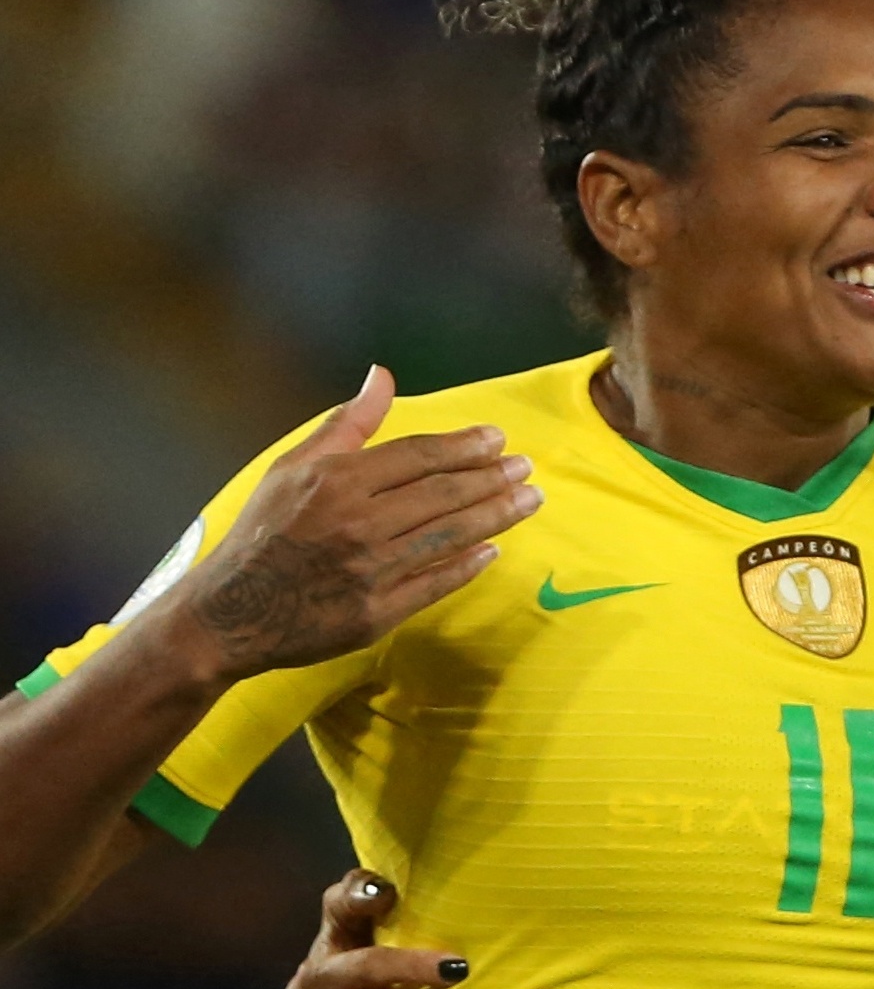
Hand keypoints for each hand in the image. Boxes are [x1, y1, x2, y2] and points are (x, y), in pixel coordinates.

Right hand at [172, 366, 541, 680]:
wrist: (231, 611)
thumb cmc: (263, 532)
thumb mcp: (293, 467)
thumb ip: (347, 423)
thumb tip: (382, 375)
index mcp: (338, 481)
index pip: (418, 456)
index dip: (464, 446)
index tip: (497, 440)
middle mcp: (358, 523)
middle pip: (442, 494)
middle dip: (493, 479)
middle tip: (528, 468)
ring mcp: (370, 570)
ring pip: (448, 536)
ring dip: (495, 516)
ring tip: (528, 500)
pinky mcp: (376, 613)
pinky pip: (434, 584)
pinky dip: (467, 566)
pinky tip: (493, 550)